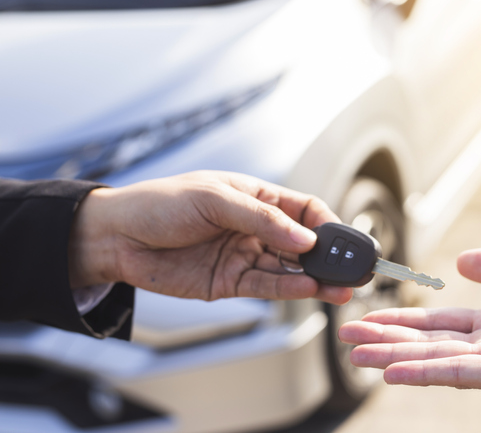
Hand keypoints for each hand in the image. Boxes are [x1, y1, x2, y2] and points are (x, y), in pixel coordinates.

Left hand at [68, 171, 352, 304]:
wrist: (116, 237)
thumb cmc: (162, 204)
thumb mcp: (214, 199)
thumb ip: (262, 219)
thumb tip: (306, 238)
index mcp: (256, 197)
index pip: (304, 209)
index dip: (327, 223)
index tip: (344, 239)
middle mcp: (256, 228)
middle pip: (304, 242)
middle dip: (329, 256)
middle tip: (355, 270)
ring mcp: (245, 255)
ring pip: (290, 269)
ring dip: (317, 279)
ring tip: (342, 288)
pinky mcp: (231, 282)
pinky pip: (267, 286)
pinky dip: (290, 290)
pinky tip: (310, 291)